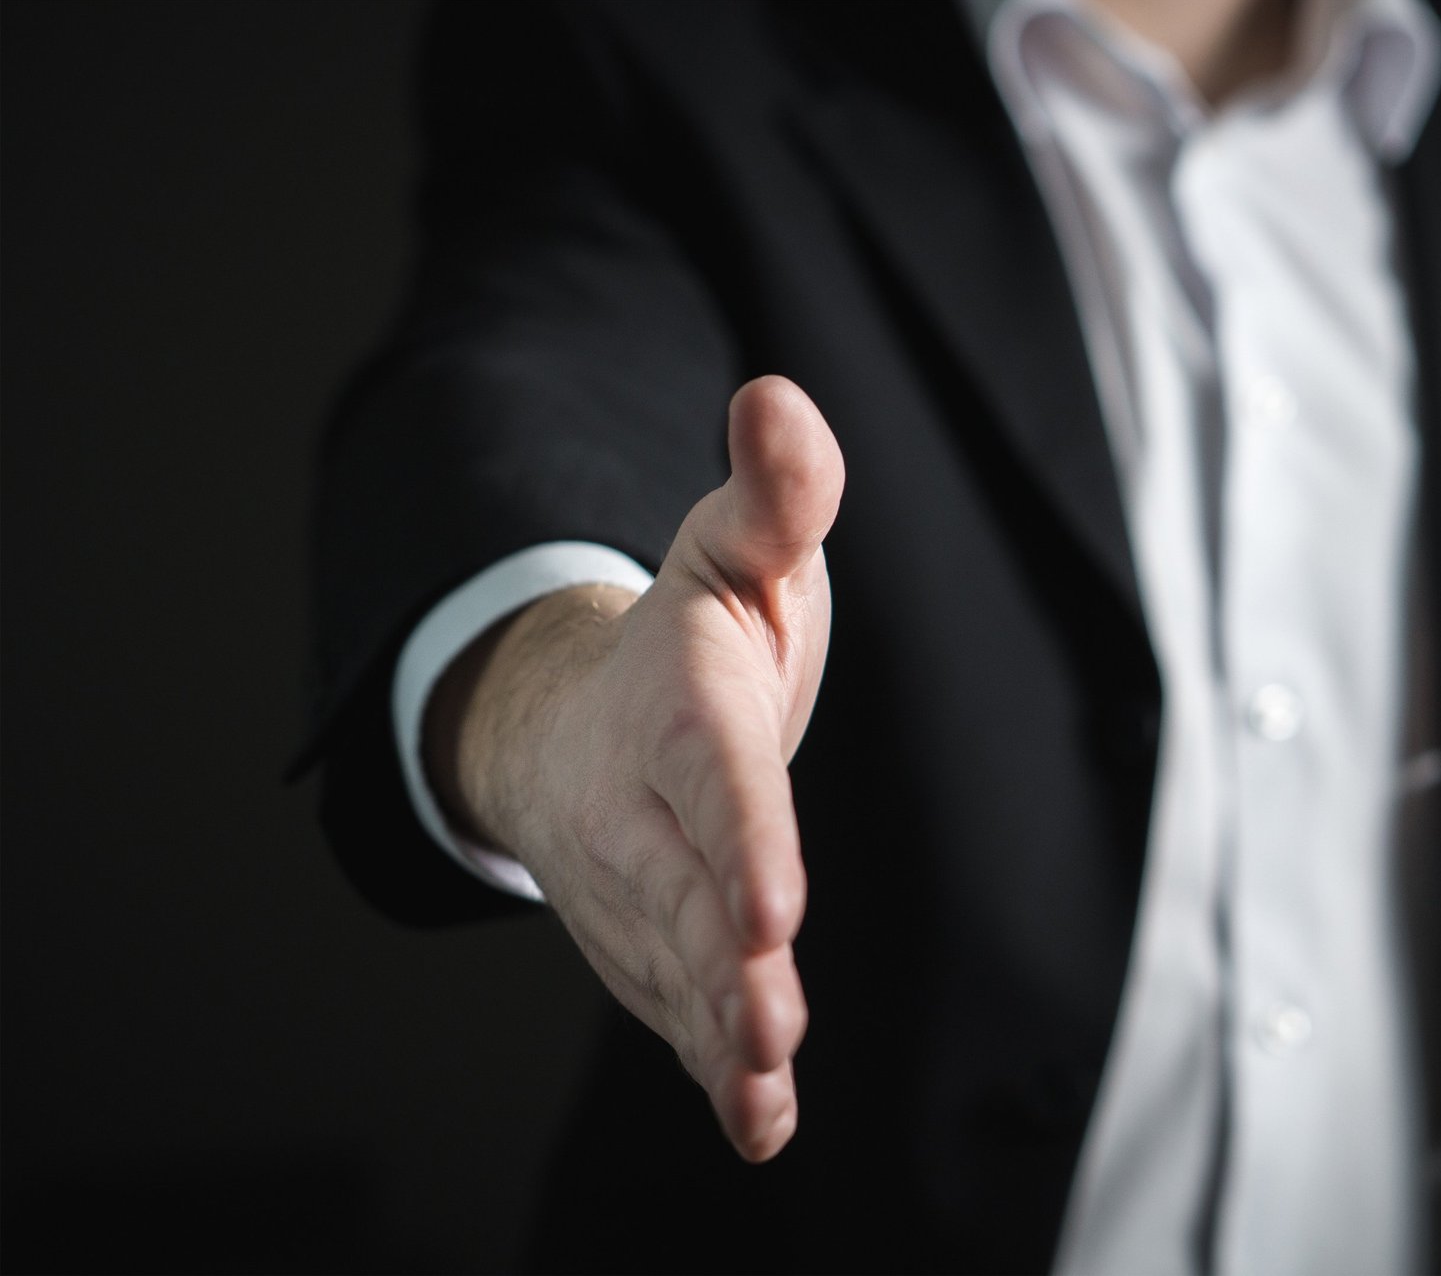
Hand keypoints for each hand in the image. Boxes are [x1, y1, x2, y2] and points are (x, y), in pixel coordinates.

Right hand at [425, 376, 842, 1160]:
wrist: (580, 718)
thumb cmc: (690, 635)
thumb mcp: (737, 550)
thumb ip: (775, 492)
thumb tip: (779, 396)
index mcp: (681, 710)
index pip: (716, 779)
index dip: (743, 840)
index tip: (772, 907)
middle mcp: (646, 809)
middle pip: (685, 892)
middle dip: (721, 963)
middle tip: (766, 1022)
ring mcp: (641, 886)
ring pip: (677, 968)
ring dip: (717, 1033)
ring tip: (758, 1089)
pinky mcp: (653, 942)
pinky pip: (677, 1009)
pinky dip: (713, 1068)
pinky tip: (759, 1125)